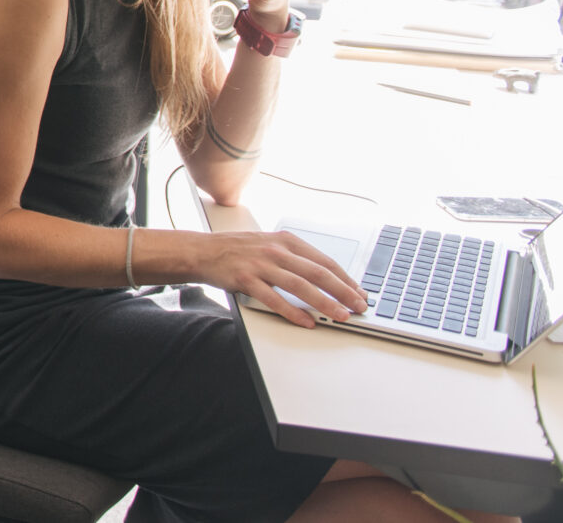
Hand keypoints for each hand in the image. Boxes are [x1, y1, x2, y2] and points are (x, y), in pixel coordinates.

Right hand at [198, 229, 366, 328]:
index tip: (359, 293)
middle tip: (359, 307)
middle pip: (318, 273)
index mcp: (286, 240)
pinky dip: (292, 312)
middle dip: (343, 292)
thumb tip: (326, 278)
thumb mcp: (269, 244)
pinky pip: (274, 299)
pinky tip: (306, 321)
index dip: (345, 279)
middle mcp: (276, 250)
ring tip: (340, 316)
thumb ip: (295, 258)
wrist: (202, 250)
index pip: (324, 261)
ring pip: (300, 286)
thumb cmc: (237, 250)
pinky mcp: (246, 279)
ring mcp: (261, 264)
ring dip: (324, 303)